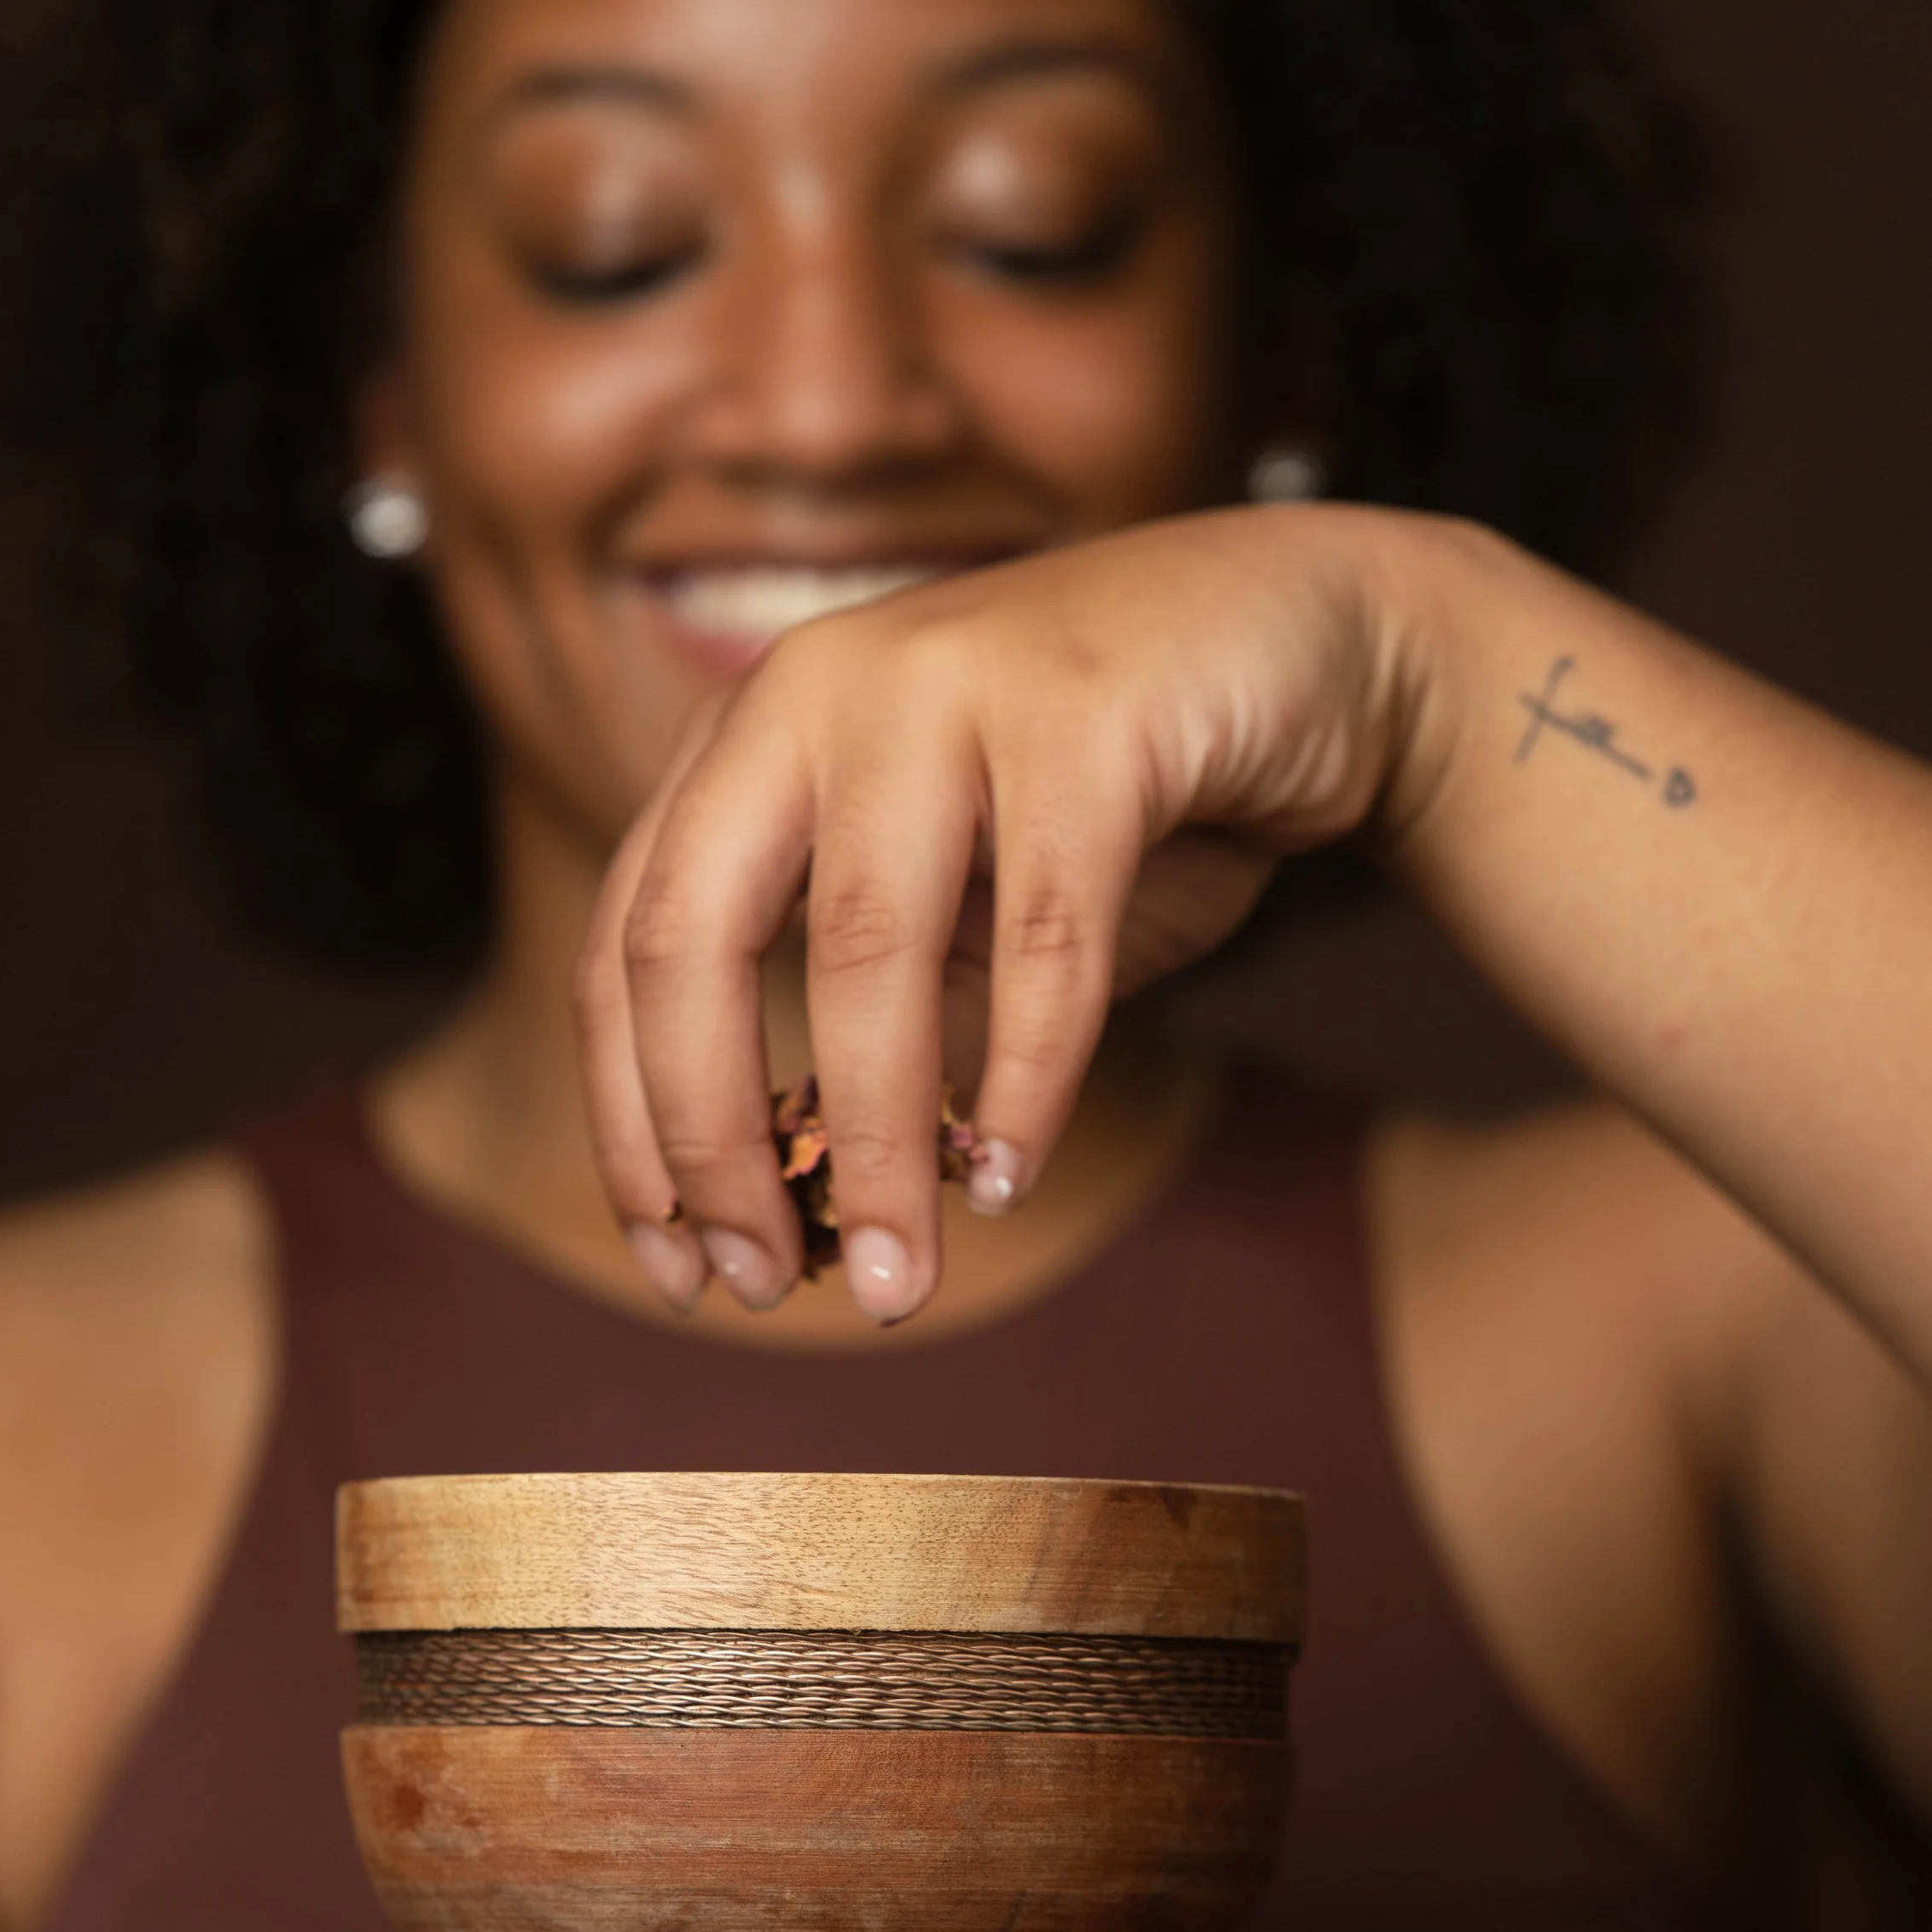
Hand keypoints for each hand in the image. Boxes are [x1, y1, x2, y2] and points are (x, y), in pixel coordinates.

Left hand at [576, 505, 1414, 1320]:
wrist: (1304, 646)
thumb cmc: (1108, 803)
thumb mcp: (956, 920)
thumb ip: (871, 1030)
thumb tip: (794, 1214)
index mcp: (747, 740)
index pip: (628, 945)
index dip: (632, 1122)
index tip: (676, 1265)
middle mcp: (812, 688)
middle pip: (695, 940)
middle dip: (710, 1140)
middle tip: (755, 1285)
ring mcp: (943, 678)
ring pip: (866, 951)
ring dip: (873, 1147)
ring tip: (896, 1280)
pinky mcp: (1086, 709)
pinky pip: (1042, 937)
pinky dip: (1025, 1081)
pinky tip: (1010, 1180)